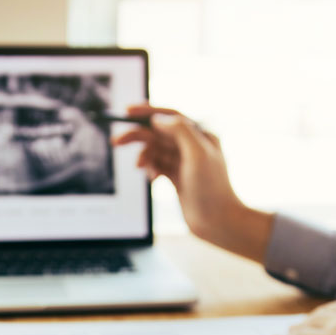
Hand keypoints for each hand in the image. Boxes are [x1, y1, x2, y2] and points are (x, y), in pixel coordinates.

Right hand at [111, 104, 273, 261]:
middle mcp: (193, 146)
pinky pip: (157, 165)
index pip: (170, 116)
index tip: (126, 112)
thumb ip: (180, 131)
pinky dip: (150, 168)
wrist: (218, 222)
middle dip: (137, 135)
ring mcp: (185, 162)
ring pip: (156, 150)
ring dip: (144, 156)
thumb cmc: (212, 190)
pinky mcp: (178, 177)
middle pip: (159, 133)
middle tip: (116, 141)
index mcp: (201, 135)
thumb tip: (158, 119)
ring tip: (139, 167)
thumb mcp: (198, 154)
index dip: (147, 112)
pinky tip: (152, 179)